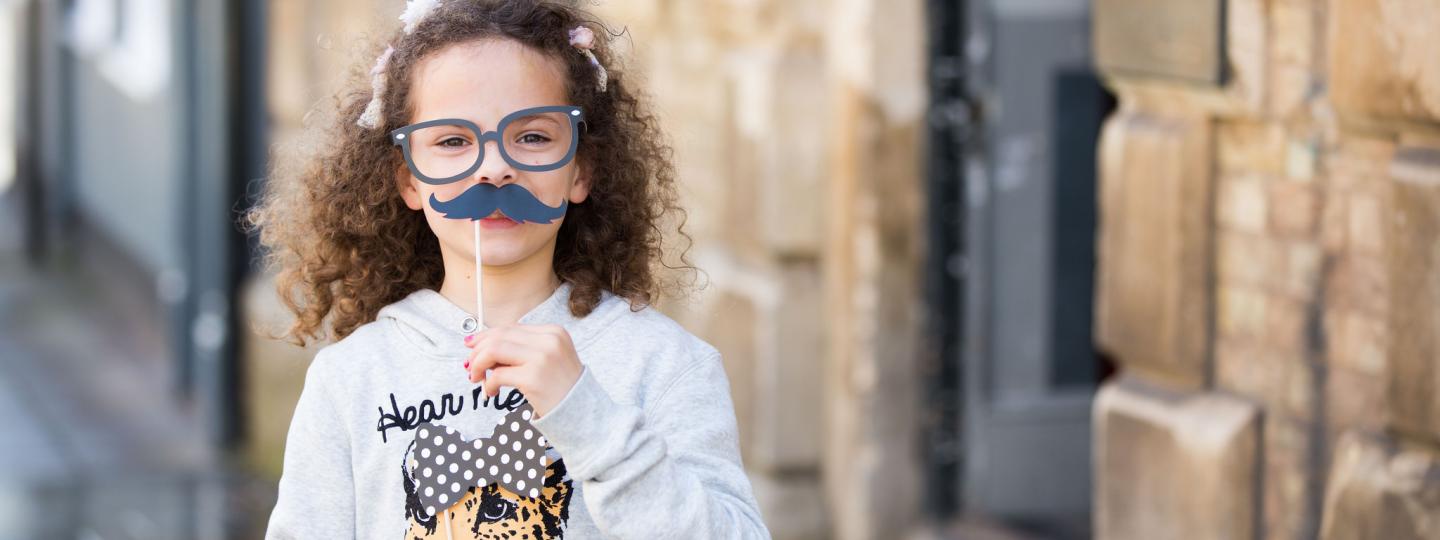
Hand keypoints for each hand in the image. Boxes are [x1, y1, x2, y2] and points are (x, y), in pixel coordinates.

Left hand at [462, 324, 582, 418]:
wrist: (584, 413)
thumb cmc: (562, 389)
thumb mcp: (548, 360)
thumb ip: (521, 350)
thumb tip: (480, 347)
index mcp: (554, 332)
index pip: (510, 328)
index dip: (486, 336)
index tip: (471, 347)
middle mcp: (549, 340)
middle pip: (499, 336)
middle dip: (478, 351)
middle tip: (470, 366)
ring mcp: (542, 358)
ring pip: (494, 350)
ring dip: (479, 365)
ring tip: (477, 378)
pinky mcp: (533, 378)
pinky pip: (498, 375)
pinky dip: (488, 384)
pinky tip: (491, 393)